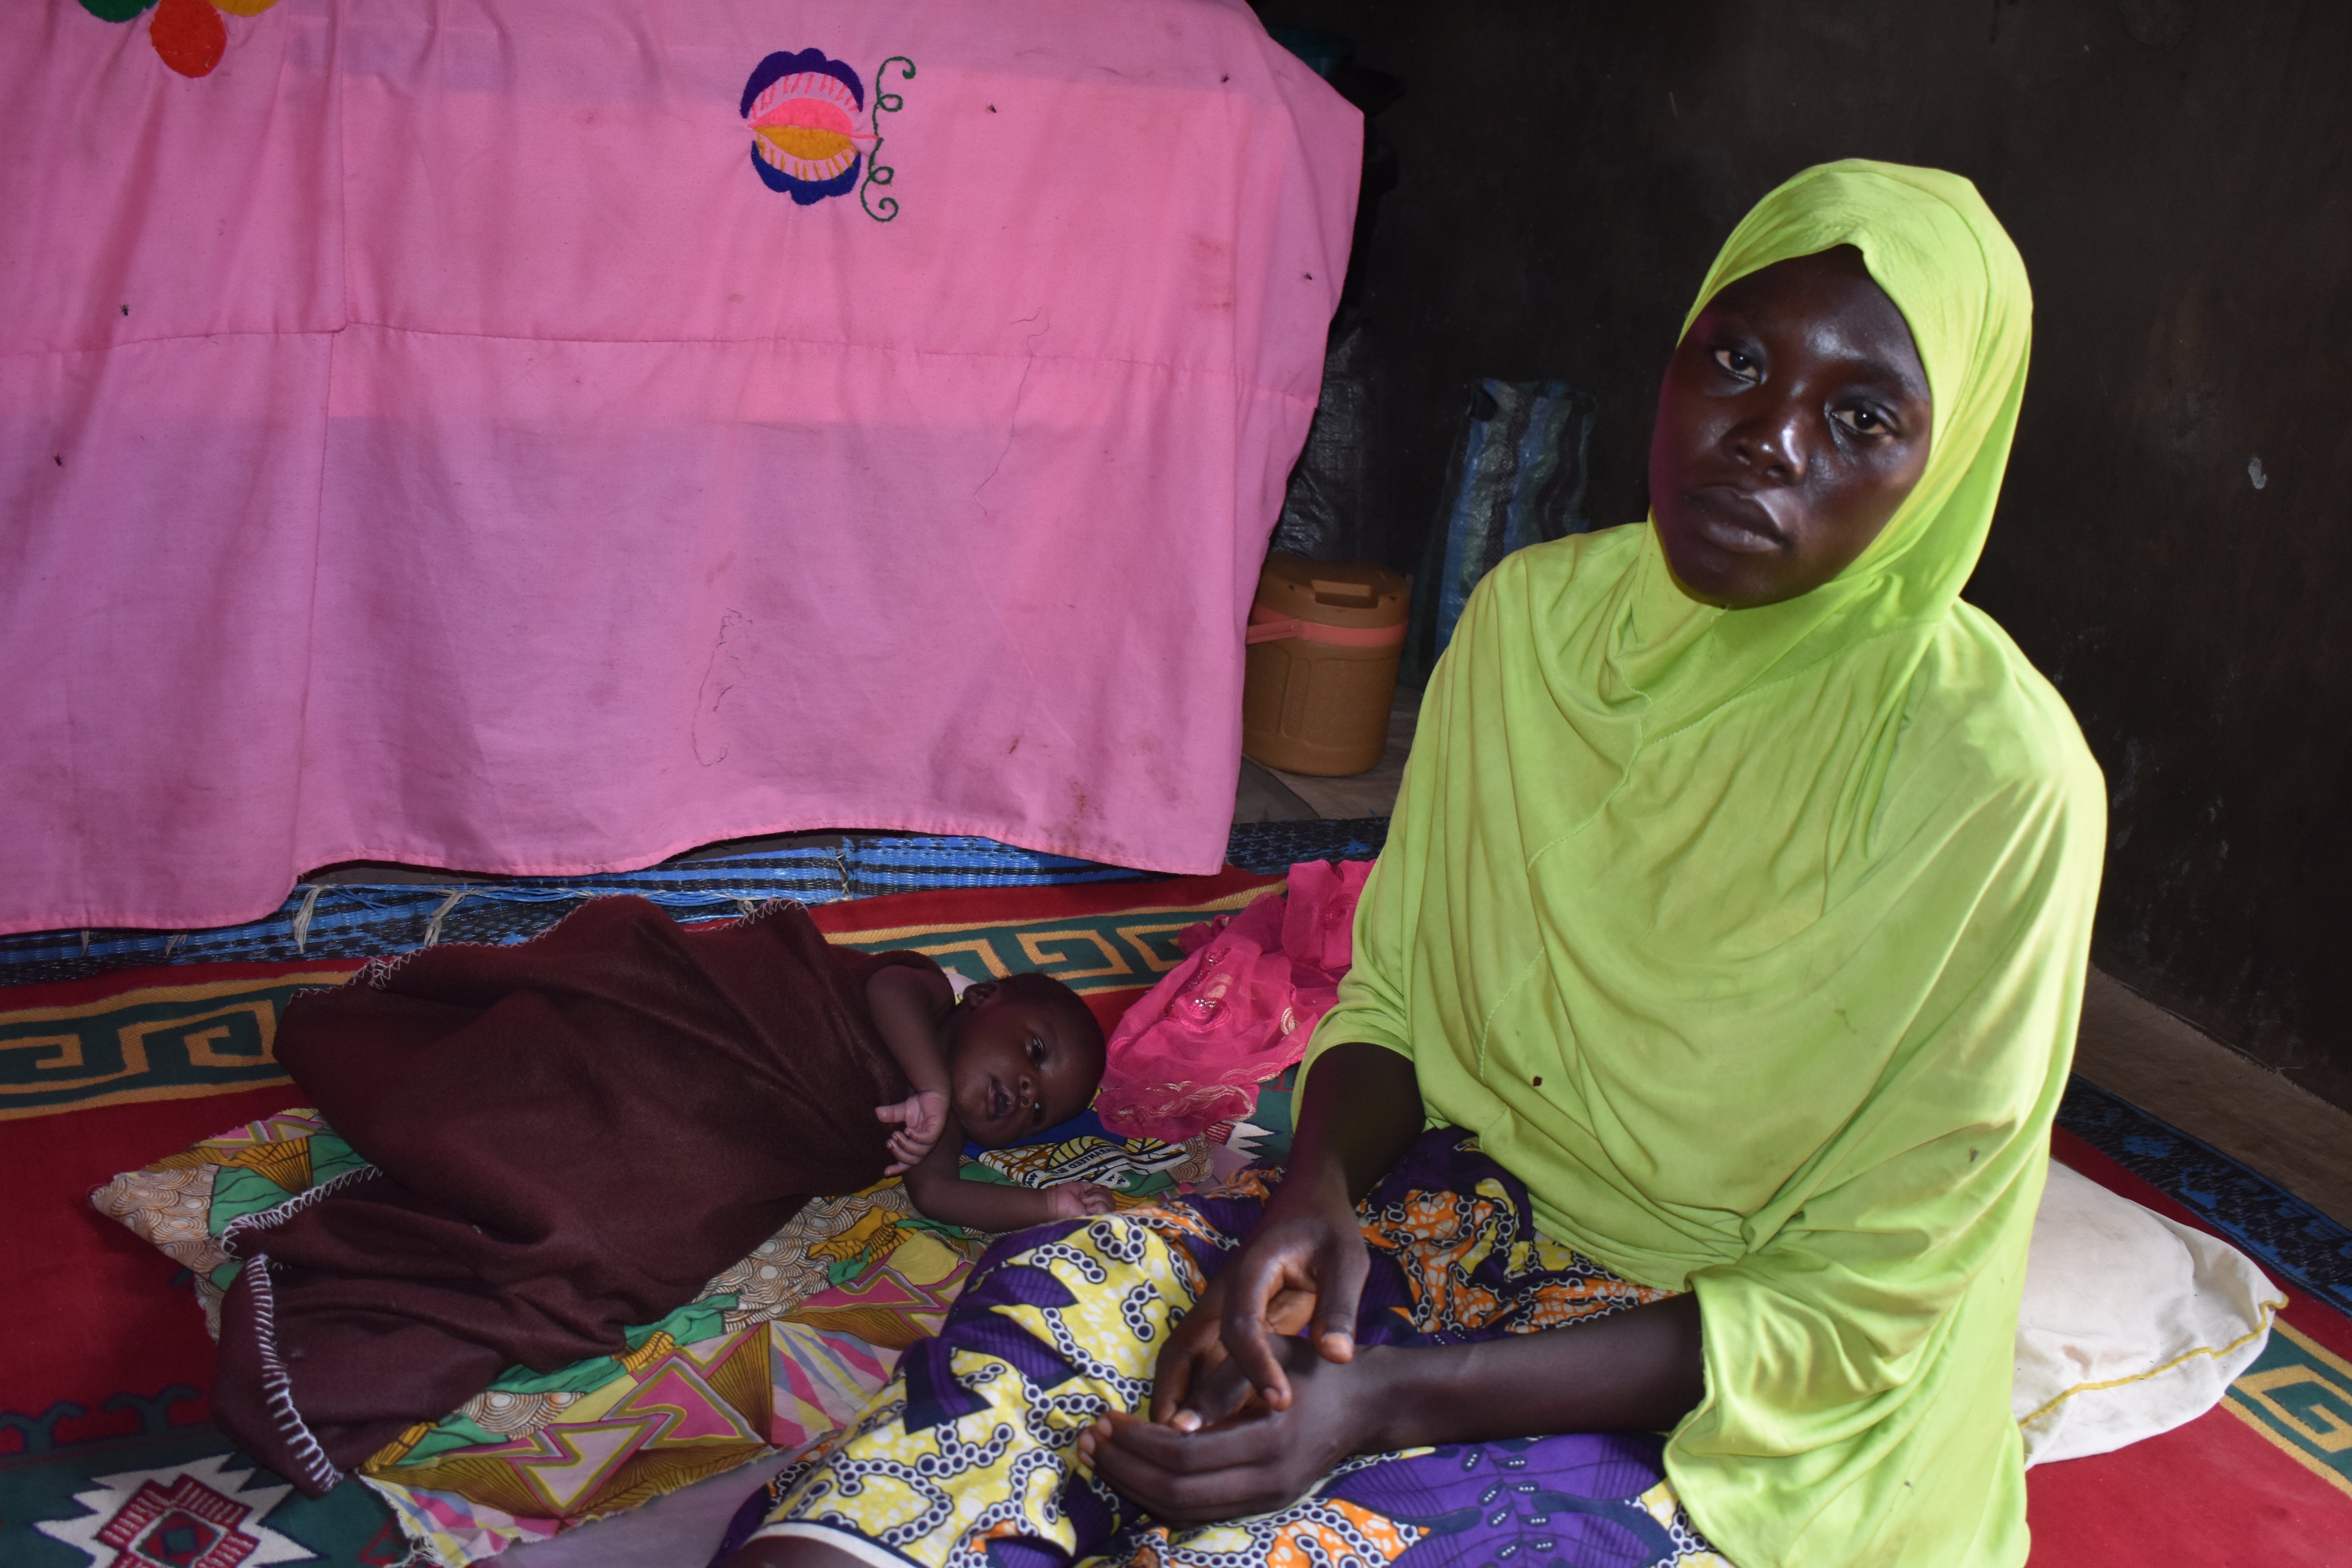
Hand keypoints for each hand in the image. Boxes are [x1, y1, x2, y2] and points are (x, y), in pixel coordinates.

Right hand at [874, 1090, 948, 1173]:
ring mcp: (932, 1137)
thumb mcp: (901, 1111)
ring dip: (906, 1146)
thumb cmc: (920, 1103)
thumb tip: (875, 1114)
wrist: (933, 1091)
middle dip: (899, 1155)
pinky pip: (928, 1140)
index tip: (885, 1172)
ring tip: (896, 1134)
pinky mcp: (938, 1129)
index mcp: (917, 1143)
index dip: (898, 1168)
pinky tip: (908, 1130)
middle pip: (913, 1161)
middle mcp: (925, 1143)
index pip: (908, 1162)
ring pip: (920, 1153)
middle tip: (889, 1142)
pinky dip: (917, 1138)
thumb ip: (890, 1116)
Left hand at [1045, 1181, 1117, 1217]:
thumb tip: (1103, 1189)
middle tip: (1083, 1198)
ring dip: (1095, 1198)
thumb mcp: (1082, 1188)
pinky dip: (1095, 1203)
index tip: (1087, 1193)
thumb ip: (1094, 1188)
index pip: (1110, 1196)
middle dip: (1097, 1194)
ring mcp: (1099, 1219)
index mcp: (1096, 1205)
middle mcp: (1100, 1213)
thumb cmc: (1064, 1195)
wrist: (1055, 1203)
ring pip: (1110, 1203)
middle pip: (1111, 1199)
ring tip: (1083, 1202)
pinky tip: (1085, 1207)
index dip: (1102, 1191)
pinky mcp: (1096, 1222)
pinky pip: (1105, 1208)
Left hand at [1079, 1337, 1381, 1523]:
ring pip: (1183, 1512)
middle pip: (1176, 1494)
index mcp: (1268, 1442)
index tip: (1105, 1418)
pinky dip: (1158, 1497)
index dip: (1137, 1442)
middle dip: (1124, 1469)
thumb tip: (1168, 1424)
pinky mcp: (1261, 1506)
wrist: (1363, 1403)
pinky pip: (1198, 1513)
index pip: (1184, 1456)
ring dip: (1134, 1487)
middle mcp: (1268, 1483)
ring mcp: (1265, 1501)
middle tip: (1088, 1440)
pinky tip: (1131, 1473)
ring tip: (1098, 1457)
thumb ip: (1222, 1386)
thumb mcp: (1269, 1354)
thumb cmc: (1310, 1367)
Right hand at [1150, 1176, 1367, 1423]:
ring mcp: (1218, 1311)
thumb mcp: (1346, 1259)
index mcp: (1250, 1273)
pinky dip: (1198, 1396)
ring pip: (1185, 1361)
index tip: (1280, 1403)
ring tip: (1184, 1452)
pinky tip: (1211, 1433)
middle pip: (1182, 1349)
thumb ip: (1339, 1305)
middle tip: (1182, 1447)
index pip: (1239, 1326)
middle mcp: (1222, 1295)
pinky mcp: (1226, 1325)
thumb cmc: (1326, 1228)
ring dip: (1179, 1401)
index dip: (1255, 1367)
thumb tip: (1337, 1358)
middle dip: (1175, 1396)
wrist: (1307, 1202)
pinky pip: (1204, 1365)